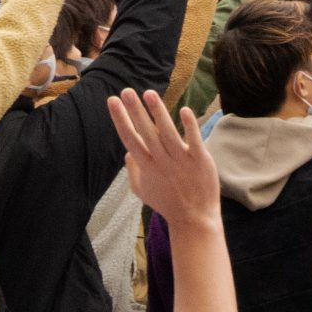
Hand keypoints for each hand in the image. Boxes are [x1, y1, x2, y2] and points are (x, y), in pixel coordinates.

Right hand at [107, 88, 222, 231]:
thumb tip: (128, 151)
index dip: (120, 119)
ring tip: (149, 94)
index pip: (129, 139)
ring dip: (158, 113)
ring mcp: (181, 160)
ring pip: (167, 133)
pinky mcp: (200, 161)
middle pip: (146, 132)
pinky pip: (194, 141)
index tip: (112, 101)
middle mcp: (161, 162)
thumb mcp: (142, 191)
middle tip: (126, 91)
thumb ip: (133, 170)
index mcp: (146, 166)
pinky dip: (189, 126)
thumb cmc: (167, 203)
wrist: (194, 219)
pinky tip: (184, 110)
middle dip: (135, 111)